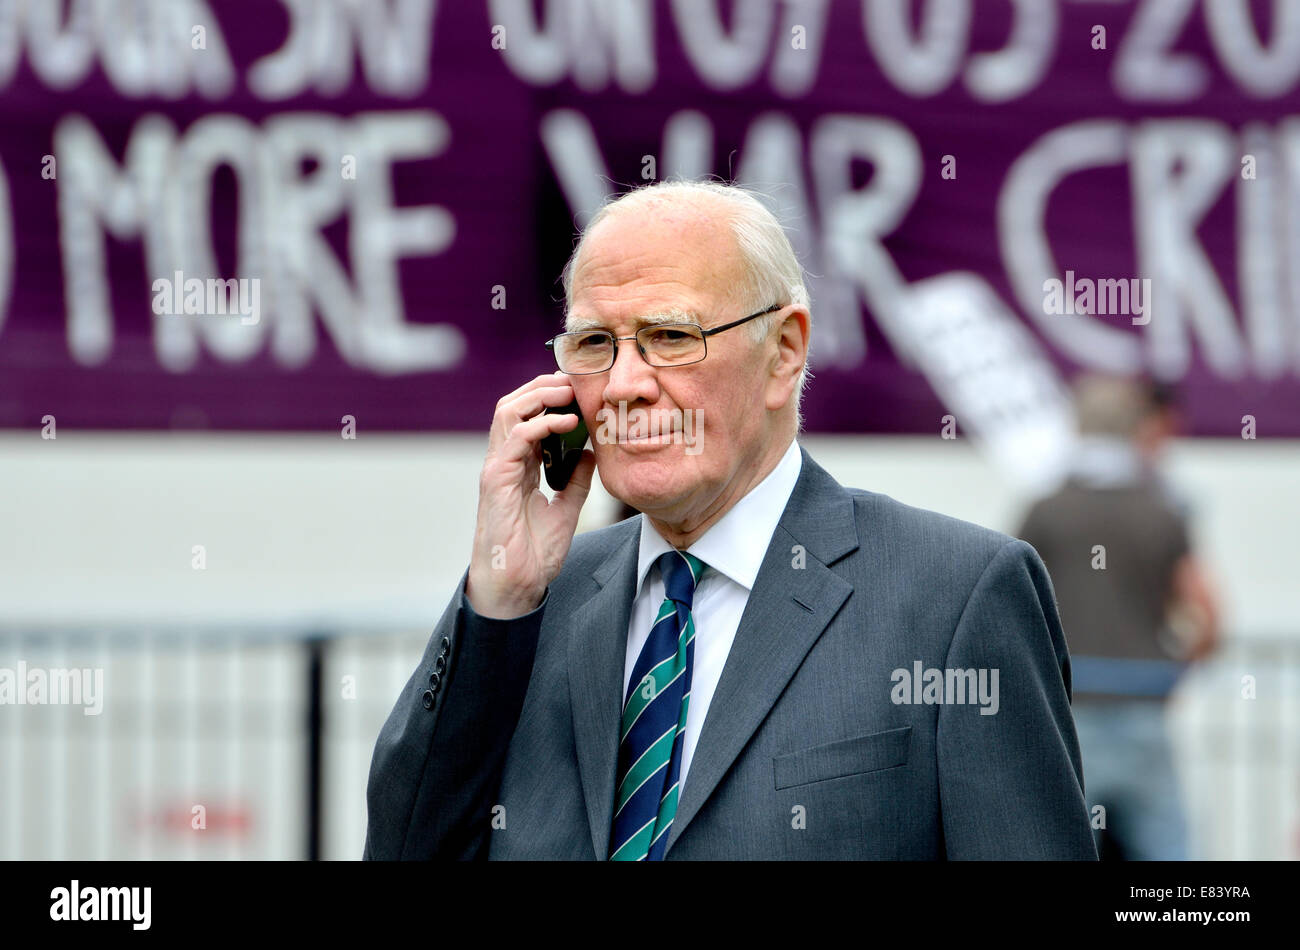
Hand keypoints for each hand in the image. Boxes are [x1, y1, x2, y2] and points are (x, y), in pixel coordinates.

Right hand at [465, 373, 596, 617]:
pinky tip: (567, 423)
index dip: (550, 397)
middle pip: (514, 404)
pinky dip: (541, 424)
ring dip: (539, 395)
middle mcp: (504, 461)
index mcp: (519, 466)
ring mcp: (497, 468)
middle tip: (575, 381)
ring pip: (508, 411)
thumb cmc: (534, 554)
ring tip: (569, 393)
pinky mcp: (495, 480)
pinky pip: (514, 438)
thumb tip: (591, 453)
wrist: (516, 586)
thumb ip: (577, 480)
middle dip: (543, 386)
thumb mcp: (566, 510)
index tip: (579, 390)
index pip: (528, 417)